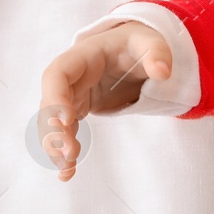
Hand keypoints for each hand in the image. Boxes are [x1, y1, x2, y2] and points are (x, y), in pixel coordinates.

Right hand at [37, 22, 171, 181]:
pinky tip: (67, 172)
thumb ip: (157, 53)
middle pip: (50, 103)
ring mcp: (72, 94)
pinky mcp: (79, 108)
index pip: (57, 74)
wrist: (136, 49)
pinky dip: (65, 151)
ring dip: (57, 145)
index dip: (55, 96)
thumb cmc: (138, 43)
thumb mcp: (150, 41)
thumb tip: (163, 72)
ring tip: (66, 168)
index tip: (66, 119)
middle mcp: (70, 77)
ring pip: (54, 122)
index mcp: (81, 56)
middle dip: (54, 129)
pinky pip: (66, 131)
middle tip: (68, 152)